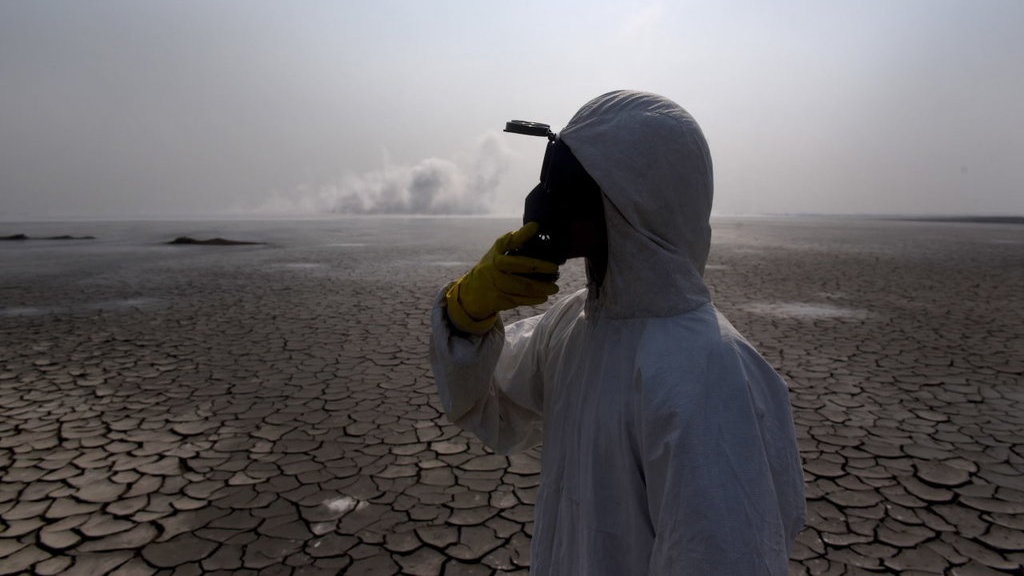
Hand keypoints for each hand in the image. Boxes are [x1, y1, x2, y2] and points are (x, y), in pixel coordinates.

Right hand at [445, 222, 559, 333]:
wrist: (473, 292)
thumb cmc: (494, 267)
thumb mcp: (499, 253)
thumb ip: (516, 241)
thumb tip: (537, 227)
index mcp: (497, 252)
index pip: (509, 240)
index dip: (522, 234)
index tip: (536, 226)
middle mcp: (494, 266)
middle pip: (518, 265)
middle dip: (539, 266)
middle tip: (555, 268)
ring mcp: (495, 283)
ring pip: (520, 286)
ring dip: (540, 287)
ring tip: (554, 288)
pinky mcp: (497, 299)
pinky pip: (518, 300)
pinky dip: (532, 299)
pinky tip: (543, 297)